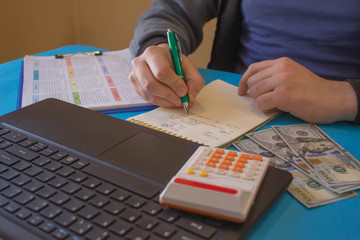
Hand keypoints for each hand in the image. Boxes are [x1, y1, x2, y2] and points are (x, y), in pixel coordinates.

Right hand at [129, 44, 204, 107]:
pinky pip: (147, 98)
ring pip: (149, 93)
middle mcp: (139, 63)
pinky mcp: (135, 86)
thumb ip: (195, 80)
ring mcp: (134, 75)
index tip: (184, 91)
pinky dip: (161, 102)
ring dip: (166, 100)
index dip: (174, 84)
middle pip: (151, 84)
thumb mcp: (188, 66)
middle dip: (169, 95)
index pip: (161, 72)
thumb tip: (191, 96)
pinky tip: (170, 100)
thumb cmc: (174, 62)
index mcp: (153, 53)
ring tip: (177, 100)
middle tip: (181, 99)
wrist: (161, 59)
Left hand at [238, 57, 356, 123]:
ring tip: (277, 105)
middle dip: (256, 95)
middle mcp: (281, 68)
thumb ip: (275, 75)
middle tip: (268, 102)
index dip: (243, 81)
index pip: (253, 68)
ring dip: (262, 102)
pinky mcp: (284, 95)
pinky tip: (278, 109)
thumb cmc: (312, 91)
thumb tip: (252, 86)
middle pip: (252, 82)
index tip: (242, 91)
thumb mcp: (293, 74)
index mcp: (282, 62)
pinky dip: (266, 109)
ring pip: (255, 92)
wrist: (333, 99)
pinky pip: (261, 103)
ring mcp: (282, 81)